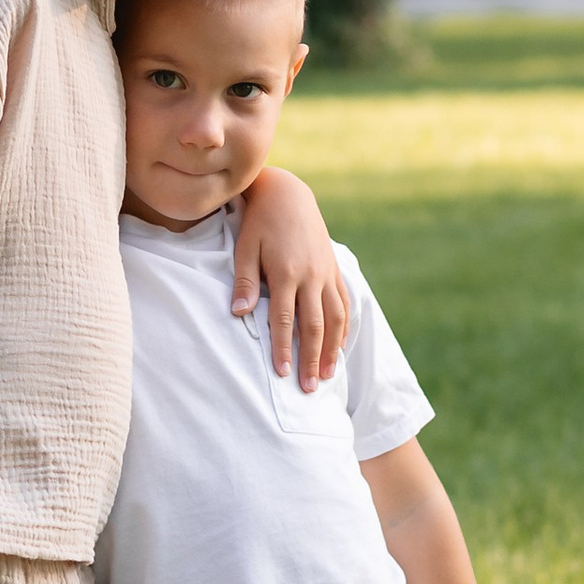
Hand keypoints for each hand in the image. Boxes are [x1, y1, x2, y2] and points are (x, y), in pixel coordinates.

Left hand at [231, 170, 348, 384]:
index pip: (285, 319)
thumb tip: (239, 314)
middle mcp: (312, 275)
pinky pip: (344, 303)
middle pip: (314, 325)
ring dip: (332, 349)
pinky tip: (340, 347)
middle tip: (309, 388)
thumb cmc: (259, 222)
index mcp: (286, 271)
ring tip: (327, 376)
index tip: (281, 373)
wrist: (288, 194)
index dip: (283, 348)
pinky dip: (344, 328)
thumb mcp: (245, 248)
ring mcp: (327, 272)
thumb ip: (245, 282)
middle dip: (311, 359)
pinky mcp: (334, 269)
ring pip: (335, 318)